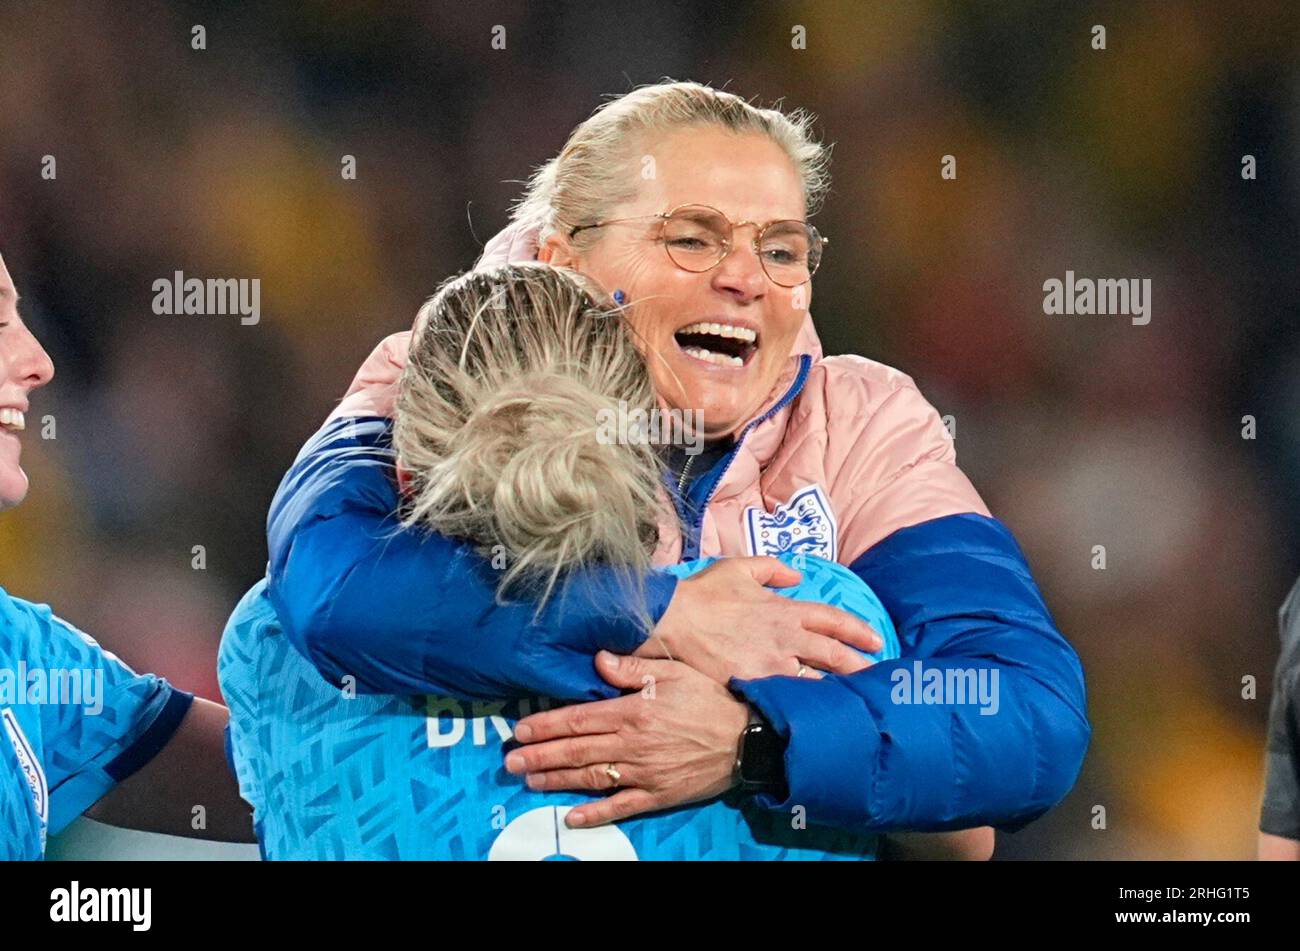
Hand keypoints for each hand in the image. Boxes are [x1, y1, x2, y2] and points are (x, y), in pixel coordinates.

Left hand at [505, 651, 748, 827]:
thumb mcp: (672, 672)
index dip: (546, 724)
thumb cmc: (710, 698)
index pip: (579, 718)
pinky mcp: (658, 794)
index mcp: (633, 710)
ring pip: (591, 778)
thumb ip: (632, 667)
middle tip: (510, 762)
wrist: (748, 737)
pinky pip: (621, 807)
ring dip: (557, 780)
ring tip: (529, 781)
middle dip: (539, 755)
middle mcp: (632, 743)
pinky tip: (572, 817)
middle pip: (576, 750)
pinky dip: (596, 814)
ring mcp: (644, 772)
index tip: (521, 729)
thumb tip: (596, 658)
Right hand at [636, 556, 881, 682]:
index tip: (876, 640)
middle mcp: (786, 639)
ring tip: (853, 701)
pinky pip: (784, 698)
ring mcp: (771, 666)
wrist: (673, 621)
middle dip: (860, 666)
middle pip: (834, 655)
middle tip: (878, 677)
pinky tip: (812, 714)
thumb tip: (796, 576)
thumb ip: (772, 569)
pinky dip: (801, 705)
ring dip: (836, 690)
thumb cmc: (703, 593)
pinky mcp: (753, 686)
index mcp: (785, 610)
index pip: (833, 620)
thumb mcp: (739, 568)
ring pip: (815, 681)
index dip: (858, 630)